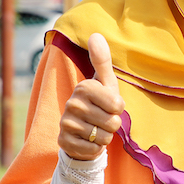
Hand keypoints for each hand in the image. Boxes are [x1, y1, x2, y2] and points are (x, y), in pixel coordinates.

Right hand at [58, 33, 124, 160]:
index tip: (109, 105)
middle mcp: (72, 103)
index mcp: (84, 87)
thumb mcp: (105, 82)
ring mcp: (66, 123)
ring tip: (96, 129)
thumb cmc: (100, 103)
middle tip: (102, 119)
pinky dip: (95, 148)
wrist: (82, 132)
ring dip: (105, 137)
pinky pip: (92, 149)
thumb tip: (95, 34)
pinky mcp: (63, 142)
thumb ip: (102, 60)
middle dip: (113, 125)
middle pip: (113, 123)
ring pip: (103, 138)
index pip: (118, 105)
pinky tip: (88, 140)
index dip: (119, 109)